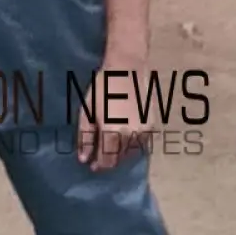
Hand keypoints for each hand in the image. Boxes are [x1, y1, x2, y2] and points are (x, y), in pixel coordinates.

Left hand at [75, 56, 152, 172]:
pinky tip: (124, 137)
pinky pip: (141, 143)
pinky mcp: (151, 125)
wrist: (127, 69)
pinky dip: (131, 144)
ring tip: (112, 146)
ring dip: (120, 153)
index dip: (99, 165)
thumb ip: (85, 137)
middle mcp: (130, 135)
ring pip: (131, 152)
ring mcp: (143, 131)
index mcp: (112, 132)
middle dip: (109, 159)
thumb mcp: (87, 112)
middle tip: (100, 155)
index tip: (92, 165)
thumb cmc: (103, 88)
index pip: (107, 160)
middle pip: (119, 158)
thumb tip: (84, 159)